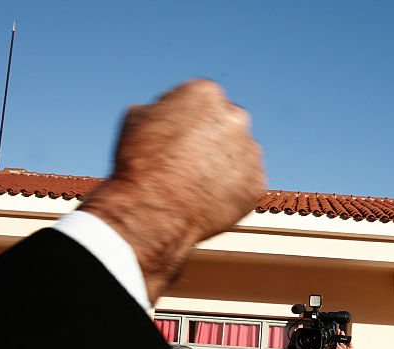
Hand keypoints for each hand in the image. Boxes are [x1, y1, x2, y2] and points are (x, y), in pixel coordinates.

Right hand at [82, 79, 263, 301]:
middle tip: (190, 161)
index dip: (187, 121)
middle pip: (226, 124)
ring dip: (225, 164)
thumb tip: (170, 112)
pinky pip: (247, 182)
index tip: (177, 138)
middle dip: (212, 139)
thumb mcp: (136, 118)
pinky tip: (209, 198)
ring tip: (197, 183)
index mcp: (206, 93)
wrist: (155, 210)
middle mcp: (235, 117)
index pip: (203, 102)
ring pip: (239, 154)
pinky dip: (232, 189)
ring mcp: (250, 151)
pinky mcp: (257, 182)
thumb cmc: (140, 164)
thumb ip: (164, 108)